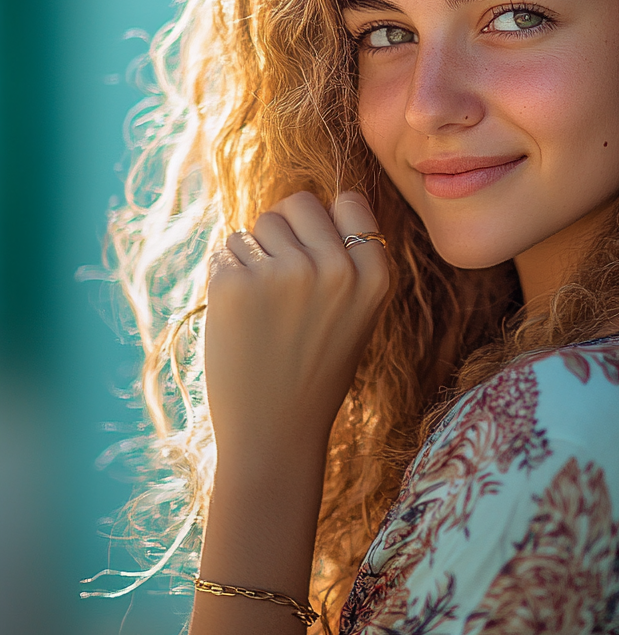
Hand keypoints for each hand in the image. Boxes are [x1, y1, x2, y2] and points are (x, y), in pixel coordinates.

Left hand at [203, 190, 389, 464]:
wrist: (274, 433)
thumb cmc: (315, 367)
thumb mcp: (359, 311)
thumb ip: (348, 258)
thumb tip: (312, 202)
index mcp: (375, 276)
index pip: (349, 202)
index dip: (327, 225)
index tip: (318, 259)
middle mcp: (336, 269)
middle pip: (298, 204)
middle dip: (284, 231)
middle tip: (282, 282)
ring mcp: (285, 274)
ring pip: (257, 225)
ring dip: (254, 254)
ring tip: (264, 307)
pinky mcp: (236, 284)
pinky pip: (227, 250)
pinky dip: (226, 275)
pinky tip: (240, 317)